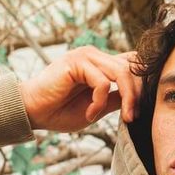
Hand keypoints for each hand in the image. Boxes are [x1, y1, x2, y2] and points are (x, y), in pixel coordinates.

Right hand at [19, 46, 142, 131]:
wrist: (32, 112)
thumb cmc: (60, 111)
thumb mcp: (97, 107)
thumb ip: (116, 99)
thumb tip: (139, 99)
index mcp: (101, 64)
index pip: (133, 64)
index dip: (142, 84)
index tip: (139, 111)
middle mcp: (95, 56)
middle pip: (133, 68)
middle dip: (137, 95)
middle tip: (131, 118)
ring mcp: (86, 56)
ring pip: (122, 72)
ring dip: (126, 99)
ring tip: (121, 117)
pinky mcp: (76, 62)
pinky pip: (102, 82)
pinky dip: (100, 102)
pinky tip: (90, 114)